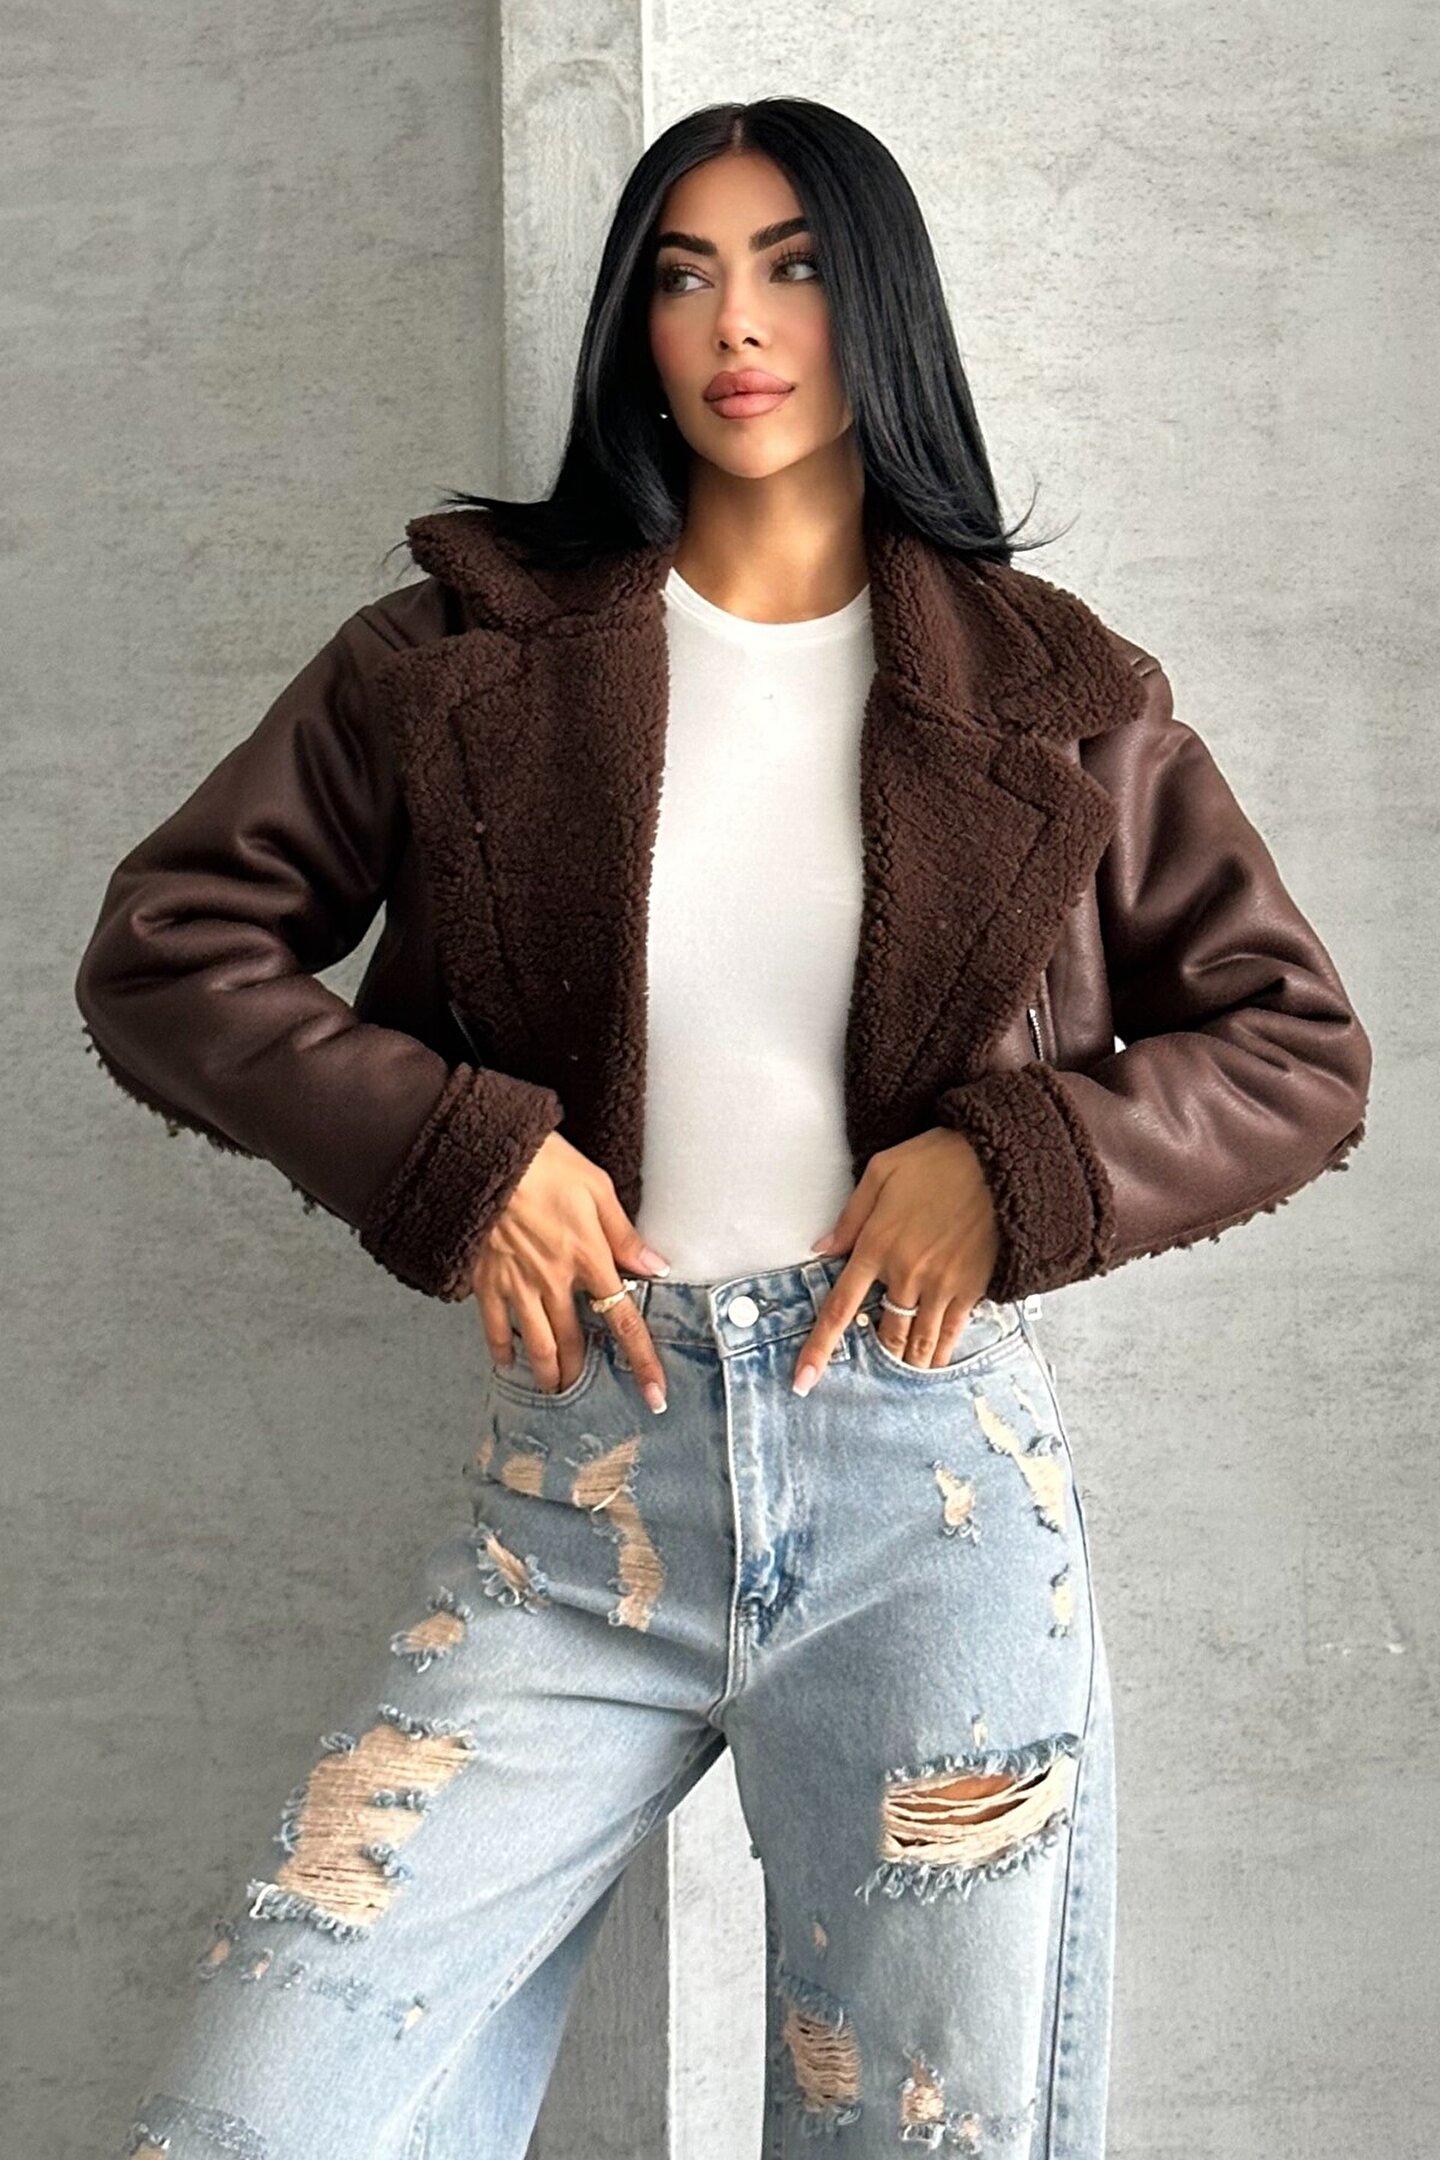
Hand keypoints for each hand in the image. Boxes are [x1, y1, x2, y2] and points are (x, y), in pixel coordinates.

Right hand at [466, 1132, 672, 1411]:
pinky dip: (502, 1349)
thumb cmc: (546, 1164)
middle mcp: (555, 1281)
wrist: (488, 1156)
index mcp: (589, 1258)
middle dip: (584, 1374)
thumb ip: (626, 1236)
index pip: (623, 1321)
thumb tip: (657, 1268)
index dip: (642, 1361)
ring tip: (554, 1389)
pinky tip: (507, 1362)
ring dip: (548, 1372)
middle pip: (575, 1342)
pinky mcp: (487, 1280)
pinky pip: (495, 1326)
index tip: (655, 1395)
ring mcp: (518, 1284)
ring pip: (537, 1344)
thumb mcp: (598, 1189)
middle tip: (590, 1394)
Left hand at [792, 1129, 999, 1394]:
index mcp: (875, 1246)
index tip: (804, 1381)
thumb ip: (850, 1216)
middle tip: (873, 1367)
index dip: (819, 1349)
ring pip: (917, 1340)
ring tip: (905, 1374)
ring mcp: (940, 1284)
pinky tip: (934, 1363)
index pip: (839, 1309)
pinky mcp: (971, 1288)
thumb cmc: (937, 1159)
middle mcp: (905, 1273)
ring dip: (908, 1361)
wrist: (1000, 1160)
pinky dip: (940, 1353)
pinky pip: (951, 1333)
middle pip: (884, 1333)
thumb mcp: (881, 1171)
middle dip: (877, 1354)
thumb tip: (822, 1249)